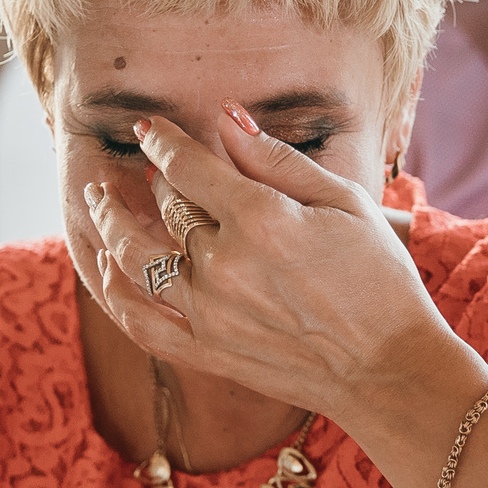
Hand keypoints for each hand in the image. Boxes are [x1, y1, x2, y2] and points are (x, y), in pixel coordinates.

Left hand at [81, 104, 454, 422]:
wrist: (389, 368)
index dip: (162, 142)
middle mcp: (225, 264)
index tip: (149, 129)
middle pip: (165, 208)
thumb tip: (226, 119)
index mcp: (261, 219)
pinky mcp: (206, 353)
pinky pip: (139, 322)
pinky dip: (113, 293)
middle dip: (150, 181)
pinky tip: (102, 270)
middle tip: (140, 169)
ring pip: (135, 258)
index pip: (188, 167)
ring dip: (110, 224)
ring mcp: (209, 313)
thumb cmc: (381, 280)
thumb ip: (278, 160)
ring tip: (98, 204)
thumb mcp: (344, 203)